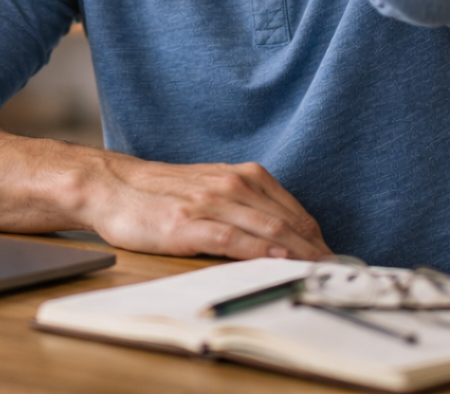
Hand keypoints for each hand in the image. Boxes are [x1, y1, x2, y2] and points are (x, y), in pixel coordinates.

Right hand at [82, 153, 330, 260]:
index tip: (333, 259)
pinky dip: (260, 252)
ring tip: (319, 274)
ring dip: (299, 254)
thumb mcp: (211, 188)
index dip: (317, 237)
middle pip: (287, 222)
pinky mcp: (188, 223)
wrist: (113, 185)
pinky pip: (233, 238)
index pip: (293, 210)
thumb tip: (283, 236)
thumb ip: (244, 204)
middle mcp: (230, 185)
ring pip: (267, 229)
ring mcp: (210, 203)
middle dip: (316, 250)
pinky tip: (277, 264)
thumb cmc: (162, 192)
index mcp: (240, 176)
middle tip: (336, 275)